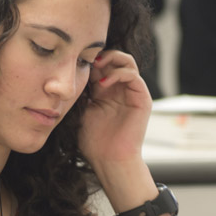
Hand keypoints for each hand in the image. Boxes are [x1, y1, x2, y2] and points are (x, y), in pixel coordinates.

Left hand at [78, 49, 151, 170]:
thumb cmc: (94, 141)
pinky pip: (133, 75)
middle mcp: (120, 89)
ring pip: (127, 61)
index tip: (75, 60)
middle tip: (86, 59)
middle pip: (115, 58)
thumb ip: (82, 91)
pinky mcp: (142, 98)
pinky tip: (103, 84)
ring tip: (96, 66)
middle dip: (100, 55)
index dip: (89, 59)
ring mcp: (132, 92)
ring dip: (111, 59)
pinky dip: (118, 73)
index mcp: (106, 91)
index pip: (101, 64)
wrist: (109, 159)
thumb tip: (72, 71)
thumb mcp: (82, 110)